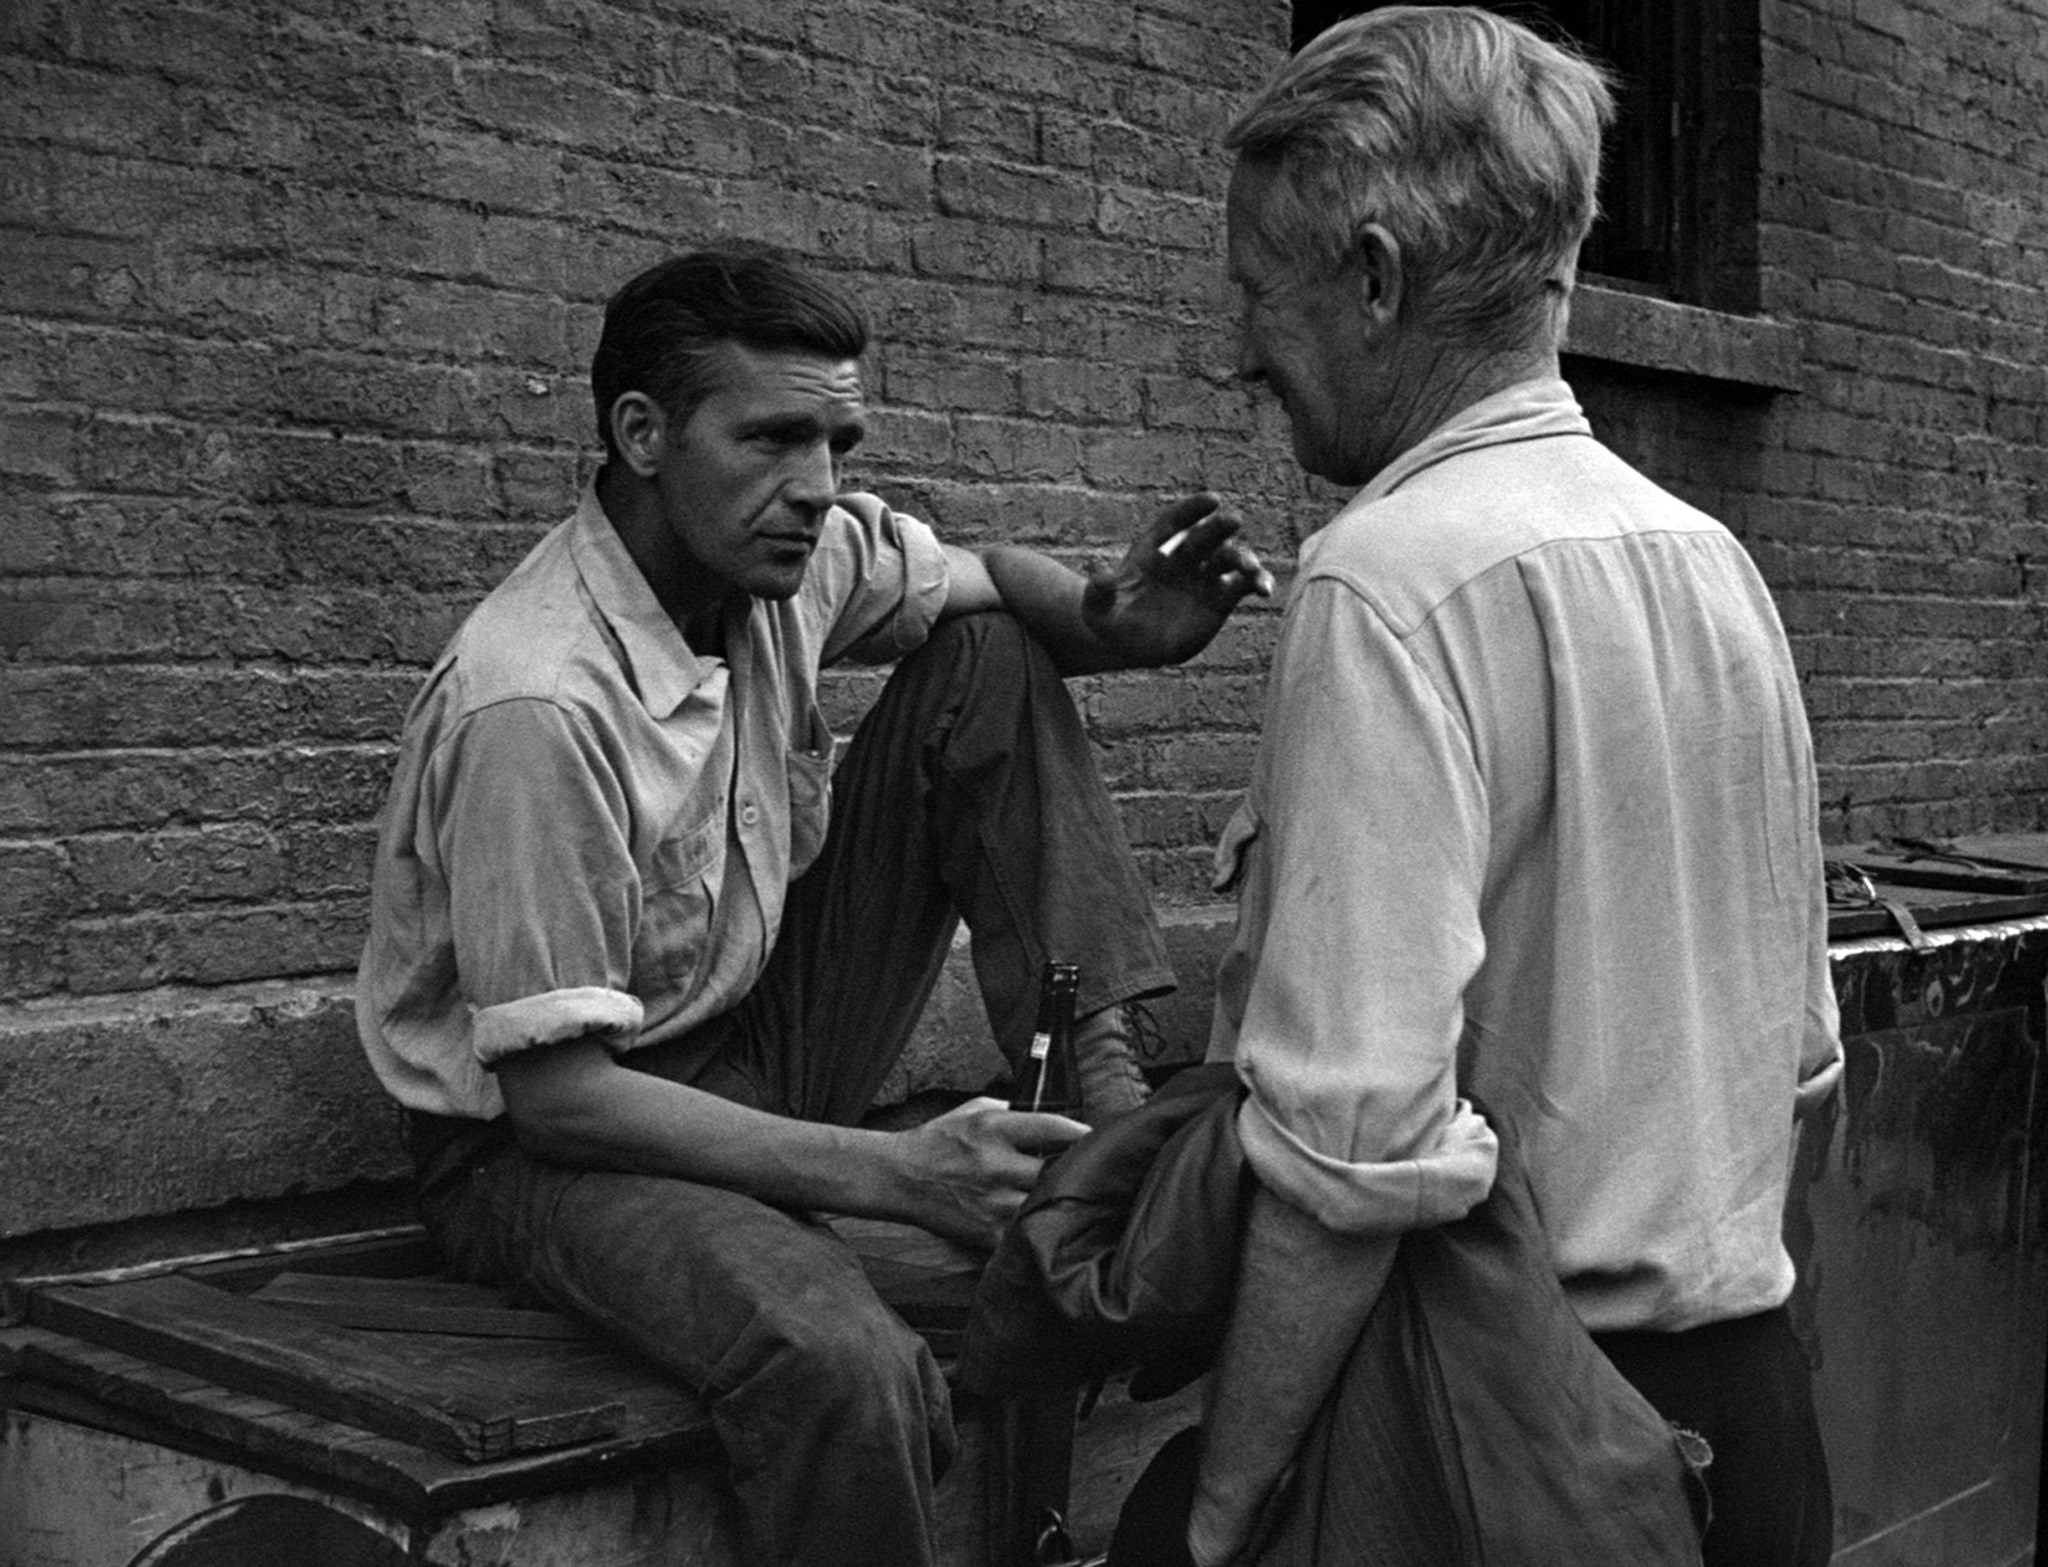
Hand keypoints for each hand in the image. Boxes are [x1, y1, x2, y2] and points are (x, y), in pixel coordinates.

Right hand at [888, 1096, 1087, 1249]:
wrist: (900, 1178)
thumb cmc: (941, 1139)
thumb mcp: (975, 1110)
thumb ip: (1015, 1112)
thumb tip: (1056, 1118)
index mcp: (995, 1128)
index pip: (1055, 1128)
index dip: (1085, 1134)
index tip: (1102, 1139)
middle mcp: (996, 1165)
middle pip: (1058, 1170)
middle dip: (1079, 1170)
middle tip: (1097, 1172)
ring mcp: (992, 1202)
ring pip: (1047, 1204)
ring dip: (1062, 1202)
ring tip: (1078, 1199)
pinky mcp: (987, 1233)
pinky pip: (1027, 1233)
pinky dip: (1039, 1228)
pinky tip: (1048, 1224)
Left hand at [1081, 493, 1274, 668]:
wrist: (1134, 641)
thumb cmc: (1113, 620)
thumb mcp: (1098, 610)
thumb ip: (1099, 593)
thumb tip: (1100, 578)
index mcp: (1154, 549)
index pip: (1174, 522)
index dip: (1192, 510)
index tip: (1212, 500)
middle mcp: (1183, 557)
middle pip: (1204, 536)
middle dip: (1218, 528)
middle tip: (1234, 519)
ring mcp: (1204, 575)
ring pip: (1229, 559)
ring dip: (1242, 559)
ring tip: (1251, 569)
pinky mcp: (1220, 597)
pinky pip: (1242, 586)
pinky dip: (1256, 584)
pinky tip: (1265, 590)